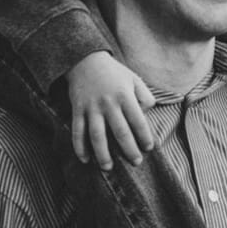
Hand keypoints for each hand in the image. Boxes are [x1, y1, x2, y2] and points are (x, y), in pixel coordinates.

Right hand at [67, 51, 155, 169]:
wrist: (84, 60)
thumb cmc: (113, 73)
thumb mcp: (133, 79)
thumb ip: (145, 96)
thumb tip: (148, 112)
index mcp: (124, 96)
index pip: (138, 120)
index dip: (144, 136)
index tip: (148, 148)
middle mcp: (108, 103)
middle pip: (120, 131)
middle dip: (129, 149)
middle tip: (135, 162)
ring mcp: (91, 108)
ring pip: (96, 135)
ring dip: (102, 153)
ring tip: (108, 167)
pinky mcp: (77, 110)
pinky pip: (77, 131)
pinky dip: (79, 146)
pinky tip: (85, 159)